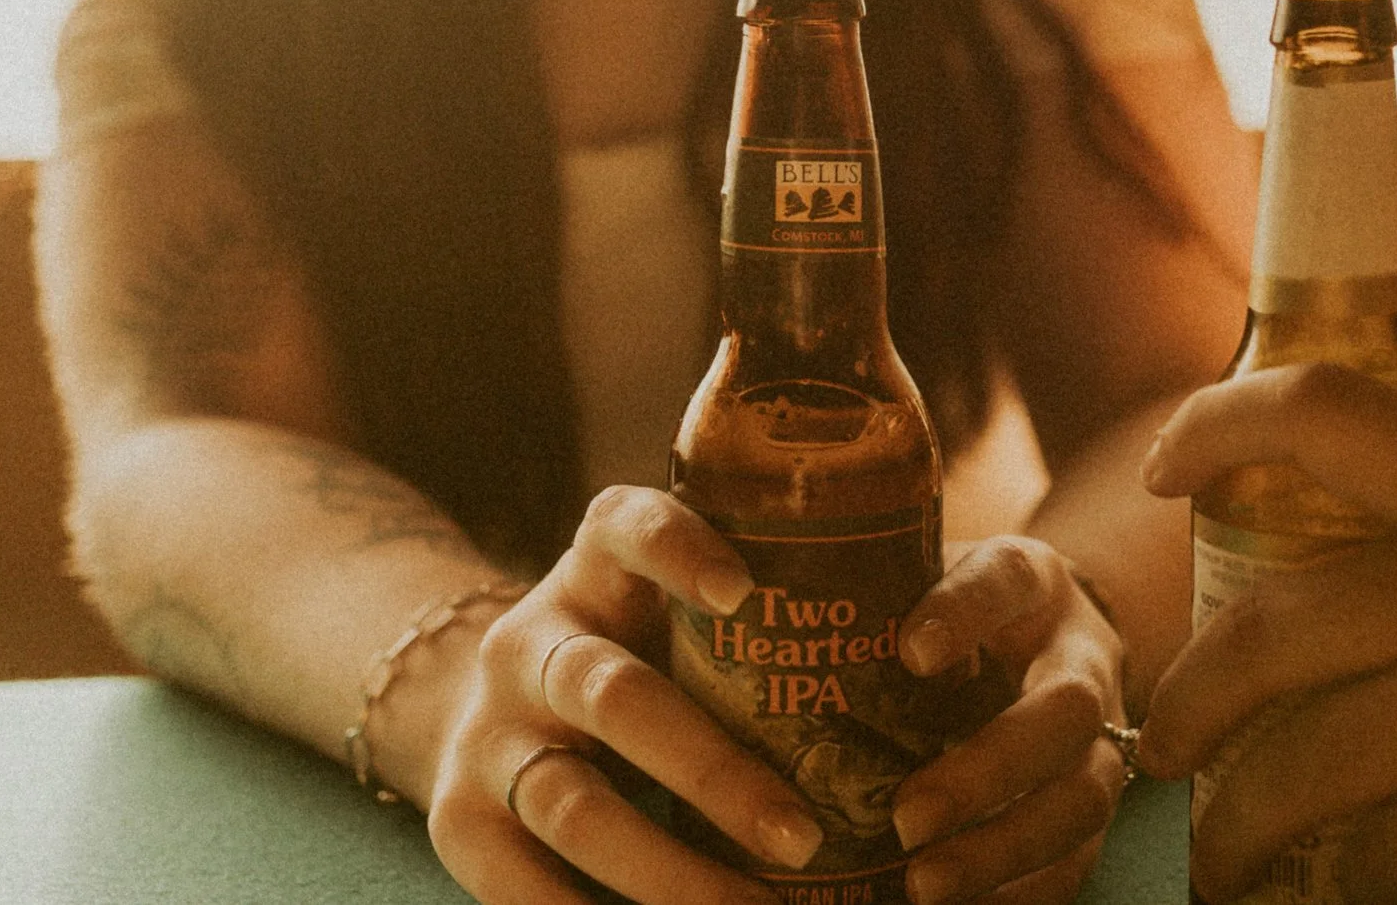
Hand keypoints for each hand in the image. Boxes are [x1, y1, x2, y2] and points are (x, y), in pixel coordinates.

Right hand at [426, 486, 824, 904]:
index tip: (746, 593)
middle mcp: (533, 638)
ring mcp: (489, 728)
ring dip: (669, 874)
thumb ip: (767, 626)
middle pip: (615, 697)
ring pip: (573, 804)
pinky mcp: (459, 816)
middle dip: (713, 774)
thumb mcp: (684, 613)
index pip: (630, 527)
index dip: (681, 551)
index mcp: (598, 565)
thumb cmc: (649, 653)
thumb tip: (938, 681)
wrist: (502, 704)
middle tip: (804, 837)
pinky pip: (519, 881)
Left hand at [888, 535, 1132, 904]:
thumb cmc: (949, 609)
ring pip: (1083, 796)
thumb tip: (781, 631)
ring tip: (921, 885)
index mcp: (1032, 582)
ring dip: (1004, 849)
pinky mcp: (1095, 803)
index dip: (966, 612)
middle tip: (905, 818)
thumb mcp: (921, 577)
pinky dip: (1023, 892)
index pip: (1007, 579)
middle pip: (1067, 710)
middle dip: (990, 769)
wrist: (1040, 635)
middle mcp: (1082, 657)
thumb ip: (876, 597)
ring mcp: (1103, 735)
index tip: (910, 652)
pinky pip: (1079, 859)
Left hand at [1134, 364, 1396, 904]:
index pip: (1329, 407)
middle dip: (1186, 706)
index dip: (1220, 422)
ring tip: (1223, 865)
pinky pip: (1366, 877)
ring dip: (1234, 836)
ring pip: (1292, 777)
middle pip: (1262, 629)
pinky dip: (1331, 903)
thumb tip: (1299, 621)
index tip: (1161, 470)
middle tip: (1161, 749)